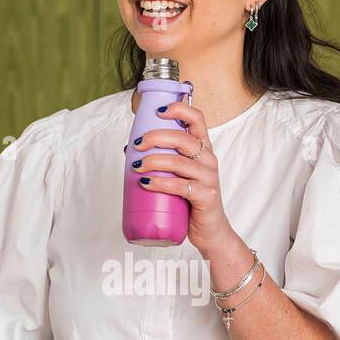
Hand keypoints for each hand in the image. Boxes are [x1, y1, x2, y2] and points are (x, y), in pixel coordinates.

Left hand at [130, 100, 233, 252]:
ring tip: (136, 166)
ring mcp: (209, 177)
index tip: (158, 111)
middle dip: (155, 137)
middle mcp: (209, 159)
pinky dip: (159, 183)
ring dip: (152, 161)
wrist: (210, 230)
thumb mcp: (178, 173)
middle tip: (137, 145)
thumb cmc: (190, 198)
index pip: (197, 119)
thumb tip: (130, 148)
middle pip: (182, 138)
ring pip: (178, 161)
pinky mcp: (205, 196)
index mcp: (203, 148)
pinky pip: (180, 186)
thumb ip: (161, 158)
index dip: (179, 109)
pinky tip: (145, 183)